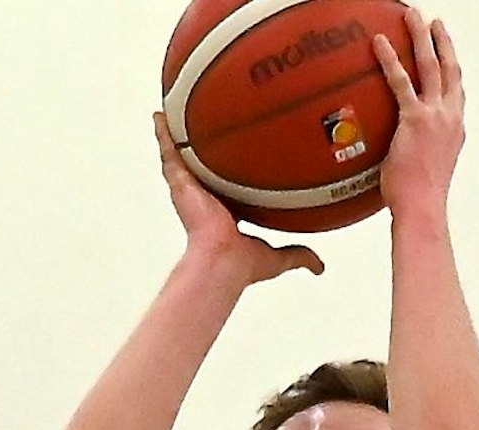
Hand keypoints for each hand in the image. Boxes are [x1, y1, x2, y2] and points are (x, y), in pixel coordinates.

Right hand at [153, 113, 322, 284]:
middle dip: (201, 148)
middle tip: (203, 125)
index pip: (226, 186)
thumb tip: (318, 267)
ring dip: (178, 135)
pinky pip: (168, 152)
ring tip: (175, 113)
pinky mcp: (179, 183)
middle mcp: (205, 200)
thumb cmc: (240, 265)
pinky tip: (160, 116)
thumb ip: (298, 256)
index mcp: (225, 213)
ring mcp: (190, 190)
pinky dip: (162, 133)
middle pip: (202, 167)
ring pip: (182, 156)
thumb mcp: (277, 258)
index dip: (229, 172)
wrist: (223, 262)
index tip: (235, 157)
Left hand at [373, 7, 463, 218]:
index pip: (455, 91)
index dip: (451, 67)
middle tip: (434, 23)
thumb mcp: (425, 167)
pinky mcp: (416, 120)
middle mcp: (451, 118)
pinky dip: (391, 60)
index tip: (446, 51)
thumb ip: (416, 149)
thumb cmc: (419, 197)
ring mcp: (436, 117)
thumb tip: (396, 150)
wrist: (422, 208)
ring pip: (431, 66)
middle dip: (442, 42)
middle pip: (449, 69)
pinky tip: (380, 43)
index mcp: (455, 129)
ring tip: (413, 16)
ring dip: (422, 37)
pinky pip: (401, 82)